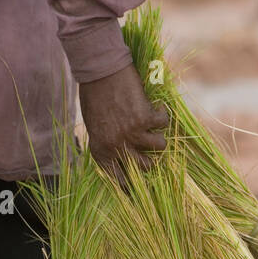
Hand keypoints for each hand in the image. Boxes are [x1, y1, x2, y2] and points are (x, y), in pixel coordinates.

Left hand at [79, 64, 168, 180]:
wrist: (99, 70)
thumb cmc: (94, 95)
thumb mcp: (95, 125)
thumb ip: (107, 142)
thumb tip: (125, 154)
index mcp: (100, 151)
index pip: (118, 179)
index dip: (131, 185)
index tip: (139, 188)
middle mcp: (116, 146)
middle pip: (145, 167)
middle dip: (151, 159)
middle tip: (152, 149)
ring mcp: (131, 133)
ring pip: (160, 147)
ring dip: (159, 135)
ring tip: (153, 124)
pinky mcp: (144, 119)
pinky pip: (163, 124)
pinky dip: (162, 114)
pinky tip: (156, 106)